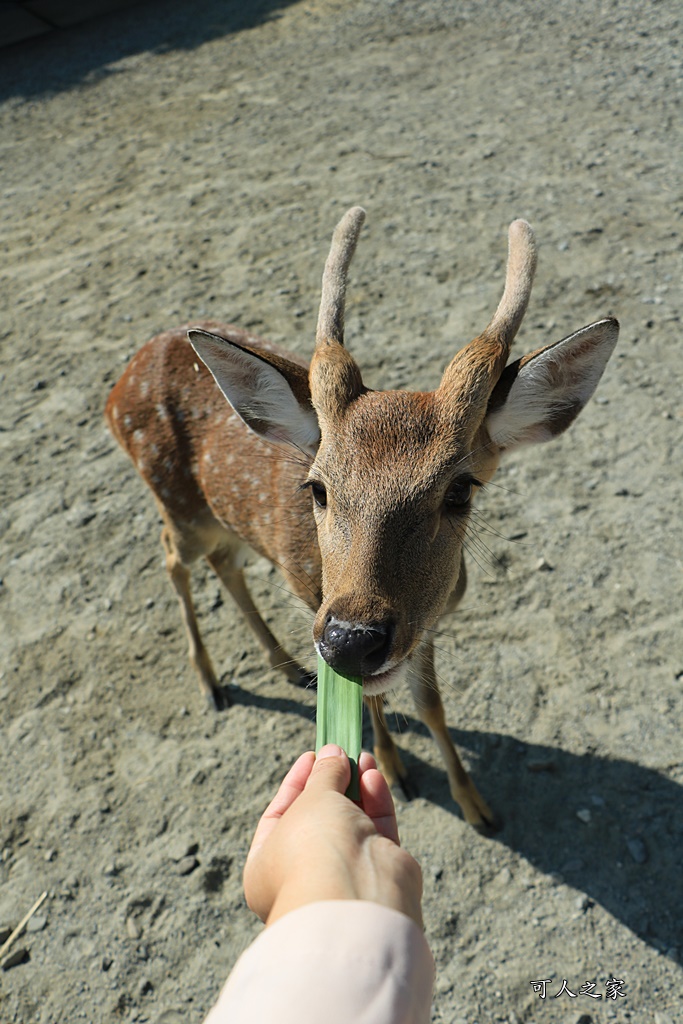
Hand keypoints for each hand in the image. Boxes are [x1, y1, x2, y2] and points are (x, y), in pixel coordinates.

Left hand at [243, 745, 423, 928]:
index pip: (279, 816)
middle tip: (340, 751)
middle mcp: (304, 873)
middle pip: (319, 817)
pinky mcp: (378, 871)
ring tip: (361, 756)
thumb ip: (322, 773)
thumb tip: (332, 753)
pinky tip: (373, 775)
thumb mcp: (311, 798)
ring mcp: (343, 874)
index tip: (312, 755)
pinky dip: (375, 801)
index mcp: (267, 867)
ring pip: (351, 821)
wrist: (356, 897)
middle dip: (332, 782)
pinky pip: (374, 829)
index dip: (296, 782)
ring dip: (357, 786)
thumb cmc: (314, 848)